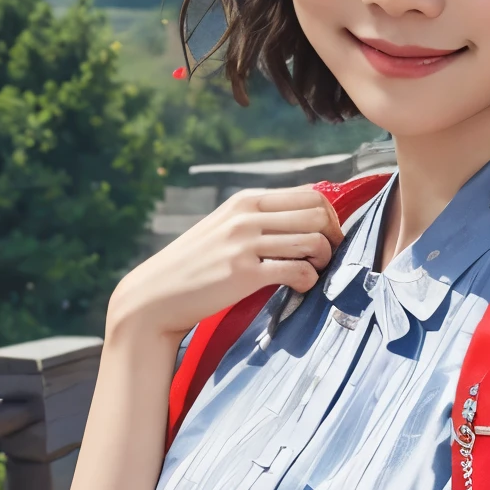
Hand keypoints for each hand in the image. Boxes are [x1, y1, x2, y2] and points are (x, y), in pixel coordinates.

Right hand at [107, 184, 342, 341]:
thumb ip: (260, 218)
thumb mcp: (225, 226)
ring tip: (311, 273)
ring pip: (312, 241)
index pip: (310, 195)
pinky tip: (299, 287)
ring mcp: (244, 243)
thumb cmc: (195, 264)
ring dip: (322, 261)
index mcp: (245, 200)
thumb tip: (307, 216)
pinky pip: (297, 271)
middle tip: (325, 258)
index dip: (330, 217)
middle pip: (318, 215)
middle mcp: (246, 216)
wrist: (156, 295)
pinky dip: (308, 280)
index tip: (328, 237)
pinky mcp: (243, 273)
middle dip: (332, 238)